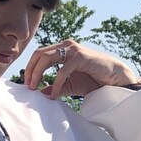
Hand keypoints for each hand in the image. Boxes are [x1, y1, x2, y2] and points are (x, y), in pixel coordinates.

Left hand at [23, 39, 138, 99]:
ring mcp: (73, 50)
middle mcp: (66, 46)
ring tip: (35, 88)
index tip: (27, 84)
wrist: (113, 78)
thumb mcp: (70, 84)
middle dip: (30, 70)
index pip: (39, 54)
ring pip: (47, 58)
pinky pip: (62, 70)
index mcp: (62, 49)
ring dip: (37, 73)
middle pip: (39, 54)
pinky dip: (56, 83)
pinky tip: (54, 94)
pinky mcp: (81, 57)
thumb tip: (41, 93)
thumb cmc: (93, 79)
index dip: (30, 68)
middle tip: (28, 86)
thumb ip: (56, 87)